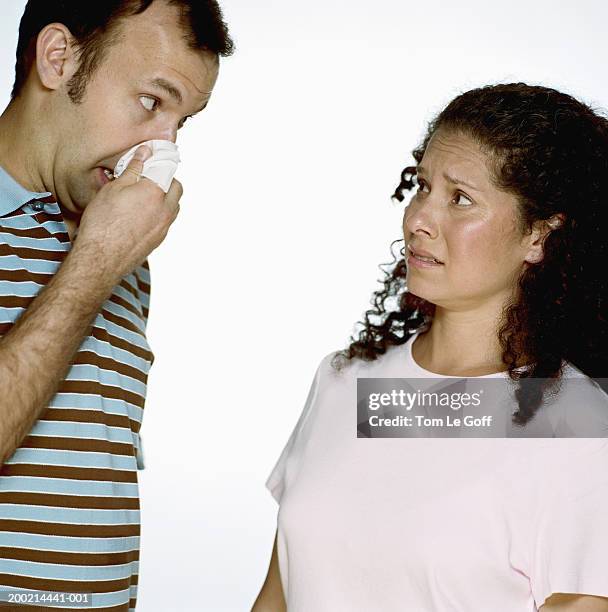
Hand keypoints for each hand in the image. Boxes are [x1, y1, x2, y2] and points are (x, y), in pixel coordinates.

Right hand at [75, 145, 181, 283]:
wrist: (101, 258)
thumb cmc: (103, 224)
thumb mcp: (113, 188)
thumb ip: (133, 169)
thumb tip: (144, 154)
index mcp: (155, 192)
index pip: (167, 169)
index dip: (159, 162)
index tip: (150, 159)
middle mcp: (165, 210)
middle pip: (176, 188)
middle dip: (166, 180)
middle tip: (147, 178)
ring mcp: (164, 227)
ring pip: (174, 206)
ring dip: (165, 198)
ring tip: (143, 196)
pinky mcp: (159, 240)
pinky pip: (166, 221)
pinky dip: (159, 213)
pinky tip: (140, 215)